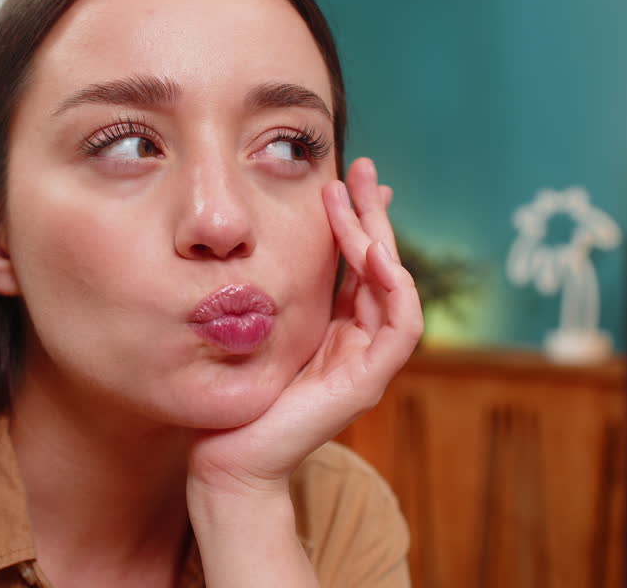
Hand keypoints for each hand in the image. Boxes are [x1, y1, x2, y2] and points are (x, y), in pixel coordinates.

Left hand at [187, 157, 423, 497]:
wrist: (227, 457)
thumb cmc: (233, 395)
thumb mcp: (254, 327)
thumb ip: (268, 292)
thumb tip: (248, 240)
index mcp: (336, 330)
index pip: (359, 264)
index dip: (358, 219)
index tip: (344, 177)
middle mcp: (357, 342)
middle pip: (382, 266)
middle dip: (374, 214)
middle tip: (362, 168)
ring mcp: (367, 363)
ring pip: (395, 287)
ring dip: (379, 238)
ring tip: (357, 199)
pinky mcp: (367, 382)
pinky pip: (399, 326)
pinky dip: (394, 288)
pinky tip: (375, 253)